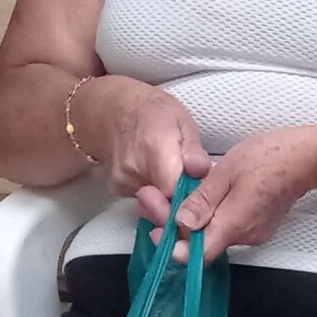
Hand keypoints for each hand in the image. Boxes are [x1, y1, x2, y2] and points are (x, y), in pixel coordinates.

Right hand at [88, 79, 208, 227]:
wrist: (115, 110)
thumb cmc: (154, 112)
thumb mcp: (183, 121)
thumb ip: (193, 150)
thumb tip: (200, 171)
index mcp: (154, 149)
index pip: (173, 192)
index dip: (190, 198)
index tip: (201, 193)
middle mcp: (134, 170)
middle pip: (164, 204)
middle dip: (182, 201)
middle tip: (190, 184)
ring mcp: (123, 181)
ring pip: (154, 205)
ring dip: (169, 198)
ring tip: (173, 175)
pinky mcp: (117, 189)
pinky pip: (143, 202)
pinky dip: (155, 195)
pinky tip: (158, 177)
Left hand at [172, 125, 316, 259]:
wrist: (306, 157)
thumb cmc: (270, 157)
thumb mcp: (225, 172)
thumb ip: (202, 201)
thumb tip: (181, 223)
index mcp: (233, 224)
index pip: (198, 254)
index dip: (175, 246)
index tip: (160, 229)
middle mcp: (245, 236)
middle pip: (204, 244)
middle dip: (182, 226)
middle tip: (166, 200)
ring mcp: (255, 233)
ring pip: (216, 234)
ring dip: (200, 218)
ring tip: (191, 192)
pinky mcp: (260, 226)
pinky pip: (230, 227)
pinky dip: (217, 216)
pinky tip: (214, 195)